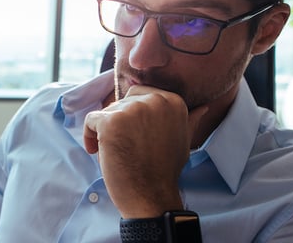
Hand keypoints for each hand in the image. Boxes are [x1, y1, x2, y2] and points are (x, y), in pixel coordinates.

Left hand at [83, 85, 206, 217]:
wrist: (151, 195)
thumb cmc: (164, 169)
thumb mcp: (183, 140)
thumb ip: (188, 119)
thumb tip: (203, 107)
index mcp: (173, 100)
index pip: (140, 96)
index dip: (133, 118)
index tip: (136, 138)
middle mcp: (154, 100)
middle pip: (122, 102)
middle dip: (119, 123)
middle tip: (127, 147)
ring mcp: (132, 110)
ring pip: (106, 111)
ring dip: (106, 132)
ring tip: (118, 153)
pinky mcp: (111, 122)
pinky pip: (90, 120)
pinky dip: (89, 136)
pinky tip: (98, 151)